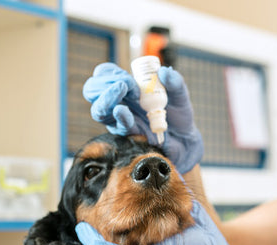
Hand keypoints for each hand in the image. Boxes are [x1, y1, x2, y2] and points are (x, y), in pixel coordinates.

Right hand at [82, 62, 202, 173]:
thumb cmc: (178, 115)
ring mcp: (121, 120)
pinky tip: (122, 110)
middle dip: (102, 85)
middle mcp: (119, 102)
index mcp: (127, 88)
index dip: (108, 73)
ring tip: (121, 91)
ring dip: (106, 99)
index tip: (126, 76)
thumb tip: (164, 72)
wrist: (184, 140)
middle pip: (92, 91)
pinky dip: (119, 117)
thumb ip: (175, 82)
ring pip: (98, 111)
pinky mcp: (129, 135)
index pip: (103, 75)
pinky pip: (117, 127)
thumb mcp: (180, 95)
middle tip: (123, 85)